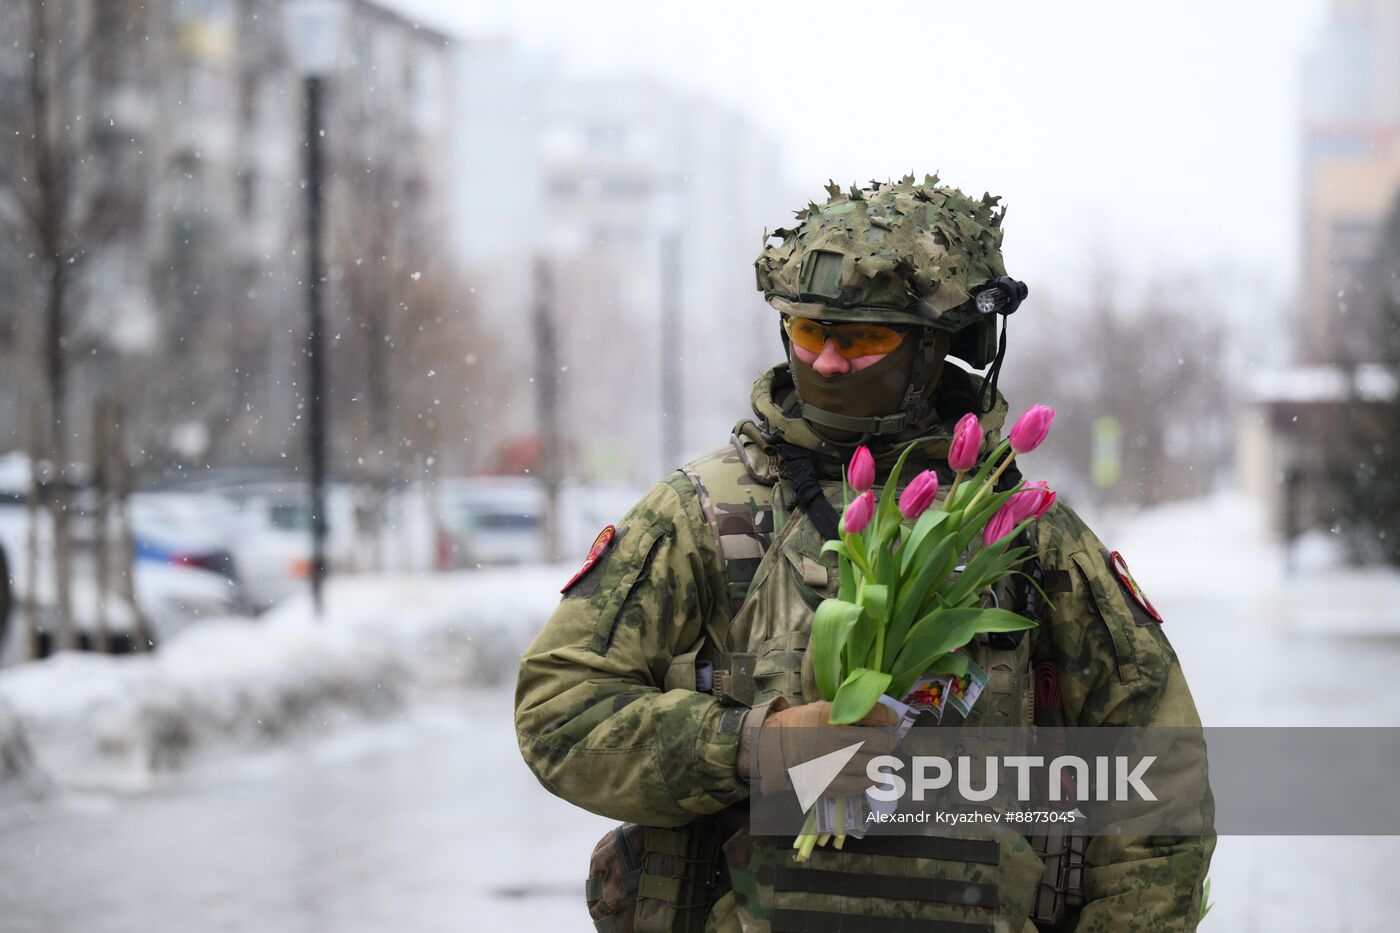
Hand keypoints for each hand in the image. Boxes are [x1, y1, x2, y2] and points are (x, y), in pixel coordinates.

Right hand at [744, 698, 898, 796]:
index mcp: (830, 717)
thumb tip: (874, 714)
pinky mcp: (825, 782)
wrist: (771, 748)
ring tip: (884, 761)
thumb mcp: (820, 707)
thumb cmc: (798, 724)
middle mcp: (831, 740)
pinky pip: (854, 785)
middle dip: (887, 742)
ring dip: (881, 762)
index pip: (870, 715)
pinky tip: (876, 779)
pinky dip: (869, 782)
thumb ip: (845, 710)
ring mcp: (829, 763)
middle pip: (874, 742)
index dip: (888, 718)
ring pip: (868, 764)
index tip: (893, 721)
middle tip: (890, 742)